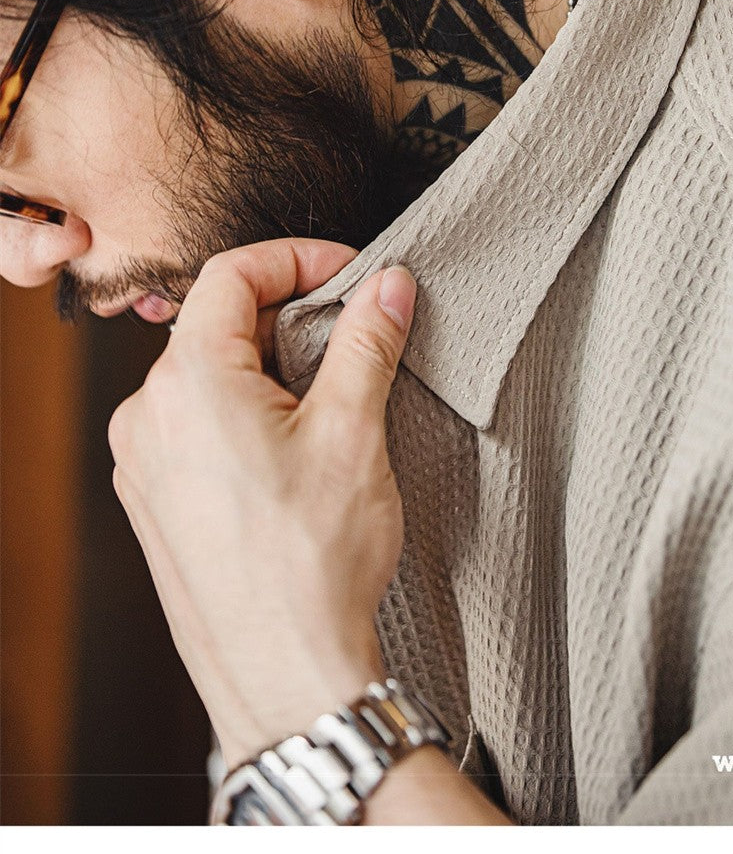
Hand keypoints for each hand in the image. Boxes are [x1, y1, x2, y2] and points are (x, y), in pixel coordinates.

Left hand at [107, 238, 416, 767]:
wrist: (283, 676)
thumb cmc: (313, 565)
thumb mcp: (352, 432)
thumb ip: (366, 341)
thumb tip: (387, 286)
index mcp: (188, 383)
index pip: (231, 273)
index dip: (295, 259)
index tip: (349, 275)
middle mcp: (147, 415)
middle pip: (216, 323)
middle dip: (288, 316)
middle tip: (352, 334)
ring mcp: (142, 461)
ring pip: (204, 376)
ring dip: (266, 367)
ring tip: (328, 400)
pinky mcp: (152, 499)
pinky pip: (191, 425)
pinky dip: (241, 412)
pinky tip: (291, 449)